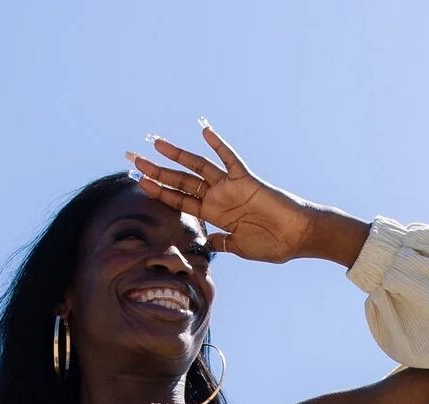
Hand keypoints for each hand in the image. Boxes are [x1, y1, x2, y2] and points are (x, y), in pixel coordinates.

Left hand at [124, 121, 319, 264]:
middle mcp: (217, 197)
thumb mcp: (238, 248)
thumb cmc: (271, 244)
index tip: (138, 181)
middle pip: (180, 180)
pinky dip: (218, 145)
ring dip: (176, 155)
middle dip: (155, 170)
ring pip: (197, 167)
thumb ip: (221, 243)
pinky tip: (204, 130)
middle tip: (132, 158)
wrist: (295, 237)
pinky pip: (230, 159)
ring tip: (155, 143)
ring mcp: (230, 187)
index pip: (178, 199)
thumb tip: (206, 243)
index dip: (157, 190)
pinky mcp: (246, 180)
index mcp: (213, 214)